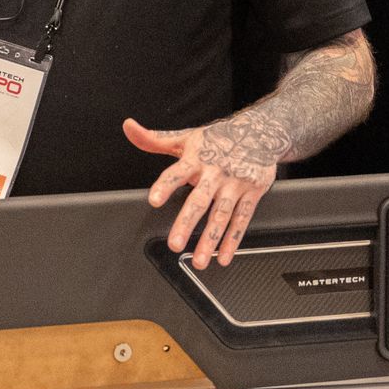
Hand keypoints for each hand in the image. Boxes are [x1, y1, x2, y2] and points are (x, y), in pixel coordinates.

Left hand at [126, 111, 287, 269]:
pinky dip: (232, 240)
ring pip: (221, 215)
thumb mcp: (185, 137)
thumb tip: (128, 128)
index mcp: (196, 158)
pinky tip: (222, 256)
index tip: (154, 200)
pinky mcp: (252, 193)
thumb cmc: (217, 139)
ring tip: (198, 260)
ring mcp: (235, 184)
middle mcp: (216, 172)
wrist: (259, 132)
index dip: (165, 185)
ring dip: (210, 240)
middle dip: (187, 223)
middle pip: (200, 200)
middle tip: (175, 244)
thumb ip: (154, 140)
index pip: (177, 172)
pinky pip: (242, 220)